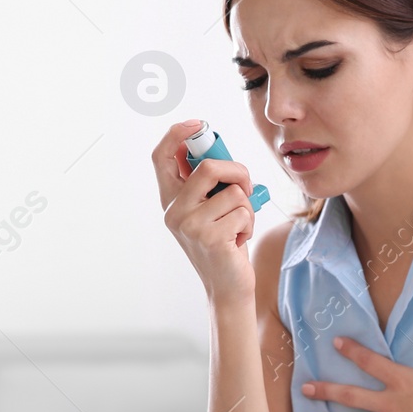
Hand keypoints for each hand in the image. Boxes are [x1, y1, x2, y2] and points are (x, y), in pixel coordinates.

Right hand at [153, 119, 257, 304]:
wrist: (227, 286)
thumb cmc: (225, 243)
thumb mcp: (210, 210)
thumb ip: (208, 184)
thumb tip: (217, 150)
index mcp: (171, 200)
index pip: (162, 157)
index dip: (177, 134)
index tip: (198, 124)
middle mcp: (174, 211)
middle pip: (209, 167)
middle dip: (238, 172)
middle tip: (246, 187)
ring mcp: (190, 225)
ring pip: (234, 192)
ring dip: (247, 208)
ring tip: (239, 226)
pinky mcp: (210, 237)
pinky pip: (244, 212)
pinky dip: (250, 224)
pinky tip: (239, 240)